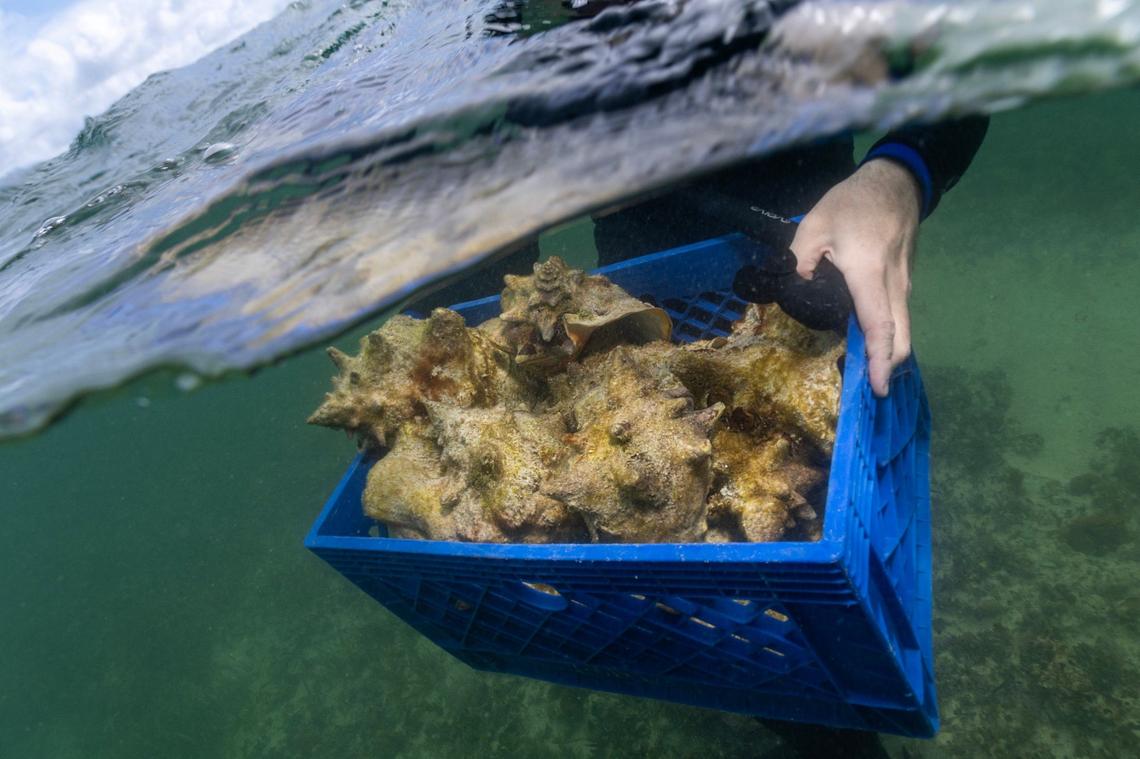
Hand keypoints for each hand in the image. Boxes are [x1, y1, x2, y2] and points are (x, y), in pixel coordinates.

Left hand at [791, 159, 921, 396]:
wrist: (896, 181)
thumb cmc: (854, 202)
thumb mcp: (813, 225)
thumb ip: (798, 261)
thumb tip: (796, 289)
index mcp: (870, 272)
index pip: (879, 325)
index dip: (877, 359)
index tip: (877, 388)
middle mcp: (895, 285)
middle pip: (901, 337)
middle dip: (886, 367)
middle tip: (867, 390)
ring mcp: (904, 284)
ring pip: (902, 329)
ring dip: (886, 353)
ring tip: (863, 372)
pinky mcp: (905, 281)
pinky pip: (899, 315)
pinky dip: (888, 335)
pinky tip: (867, 343)